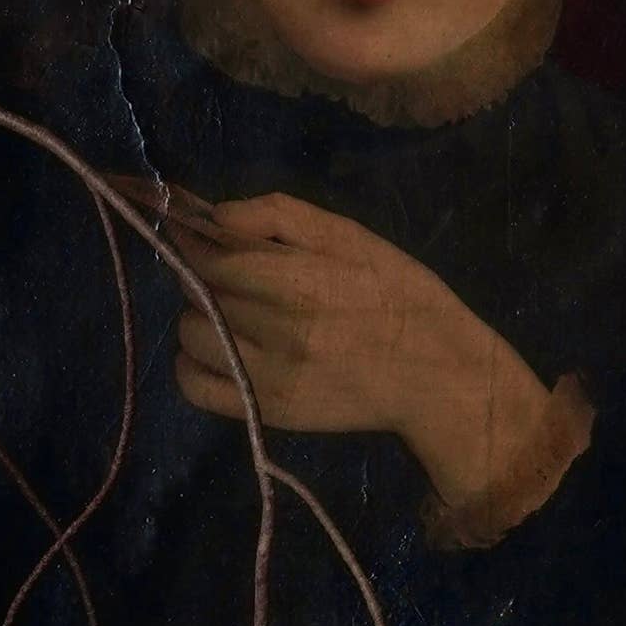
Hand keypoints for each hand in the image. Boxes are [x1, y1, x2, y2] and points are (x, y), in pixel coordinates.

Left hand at [165, 191, 561, 514]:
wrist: (436, 374)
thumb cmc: (398, 294)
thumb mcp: (351, 237)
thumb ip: (280, 218)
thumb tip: (216, 214)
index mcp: (300, 281)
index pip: (212, 258)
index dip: (194, 241)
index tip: (191, 232)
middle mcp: (278, 332)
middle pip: (198, 295)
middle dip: (203, 276)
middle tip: (230, 275)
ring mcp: (268, 377)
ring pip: (190, 338)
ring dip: (198, 319)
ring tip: (230, 315)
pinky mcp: (265, 411)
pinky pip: (194, 388)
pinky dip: (192, 365)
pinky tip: (217, 351)